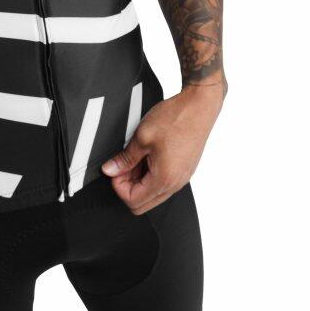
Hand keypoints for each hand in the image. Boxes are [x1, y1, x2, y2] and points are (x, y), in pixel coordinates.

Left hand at [100, 82, 225, 214]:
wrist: (199, 106)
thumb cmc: (176, 118)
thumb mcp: (142, 137)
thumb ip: (124, 158)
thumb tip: (110, 170)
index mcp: (163, 179)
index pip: (133, 201)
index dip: (118, 186)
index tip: (116, 169)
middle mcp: (175, 184)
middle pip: (143, 203)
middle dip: (128, 186)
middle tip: (123, 164)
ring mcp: (182, 178)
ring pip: (153, 193)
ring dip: (139, 180)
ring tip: (136, 156)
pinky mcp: (184, 170)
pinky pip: (163, 183)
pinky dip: (151, 174)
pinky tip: (147, 155)